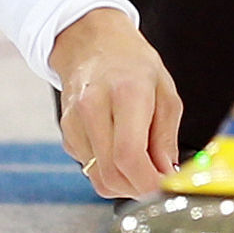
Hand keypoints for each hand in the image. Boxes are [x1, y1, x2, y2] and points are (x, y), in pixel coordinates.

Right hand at [52, 7, 180, 198]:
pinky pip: (90, 168)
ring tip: (143, 166)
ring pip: (98, 178)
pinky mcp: (66, 134)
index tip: (165, 186)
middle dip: (138, 188)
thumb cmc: (133, 65)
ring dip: (125, 184)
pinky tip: (122, 151)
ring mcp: (74, 123)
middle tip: (158, 182)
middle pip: (112, 174)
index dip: (148, 182)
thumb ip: (166, 137)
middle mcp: (93, 109)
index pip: (129, 156)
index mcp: (126, 94)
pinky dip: (110, 171)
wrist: (92, 44)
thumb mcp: (165, 92)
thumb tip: (167, 174)